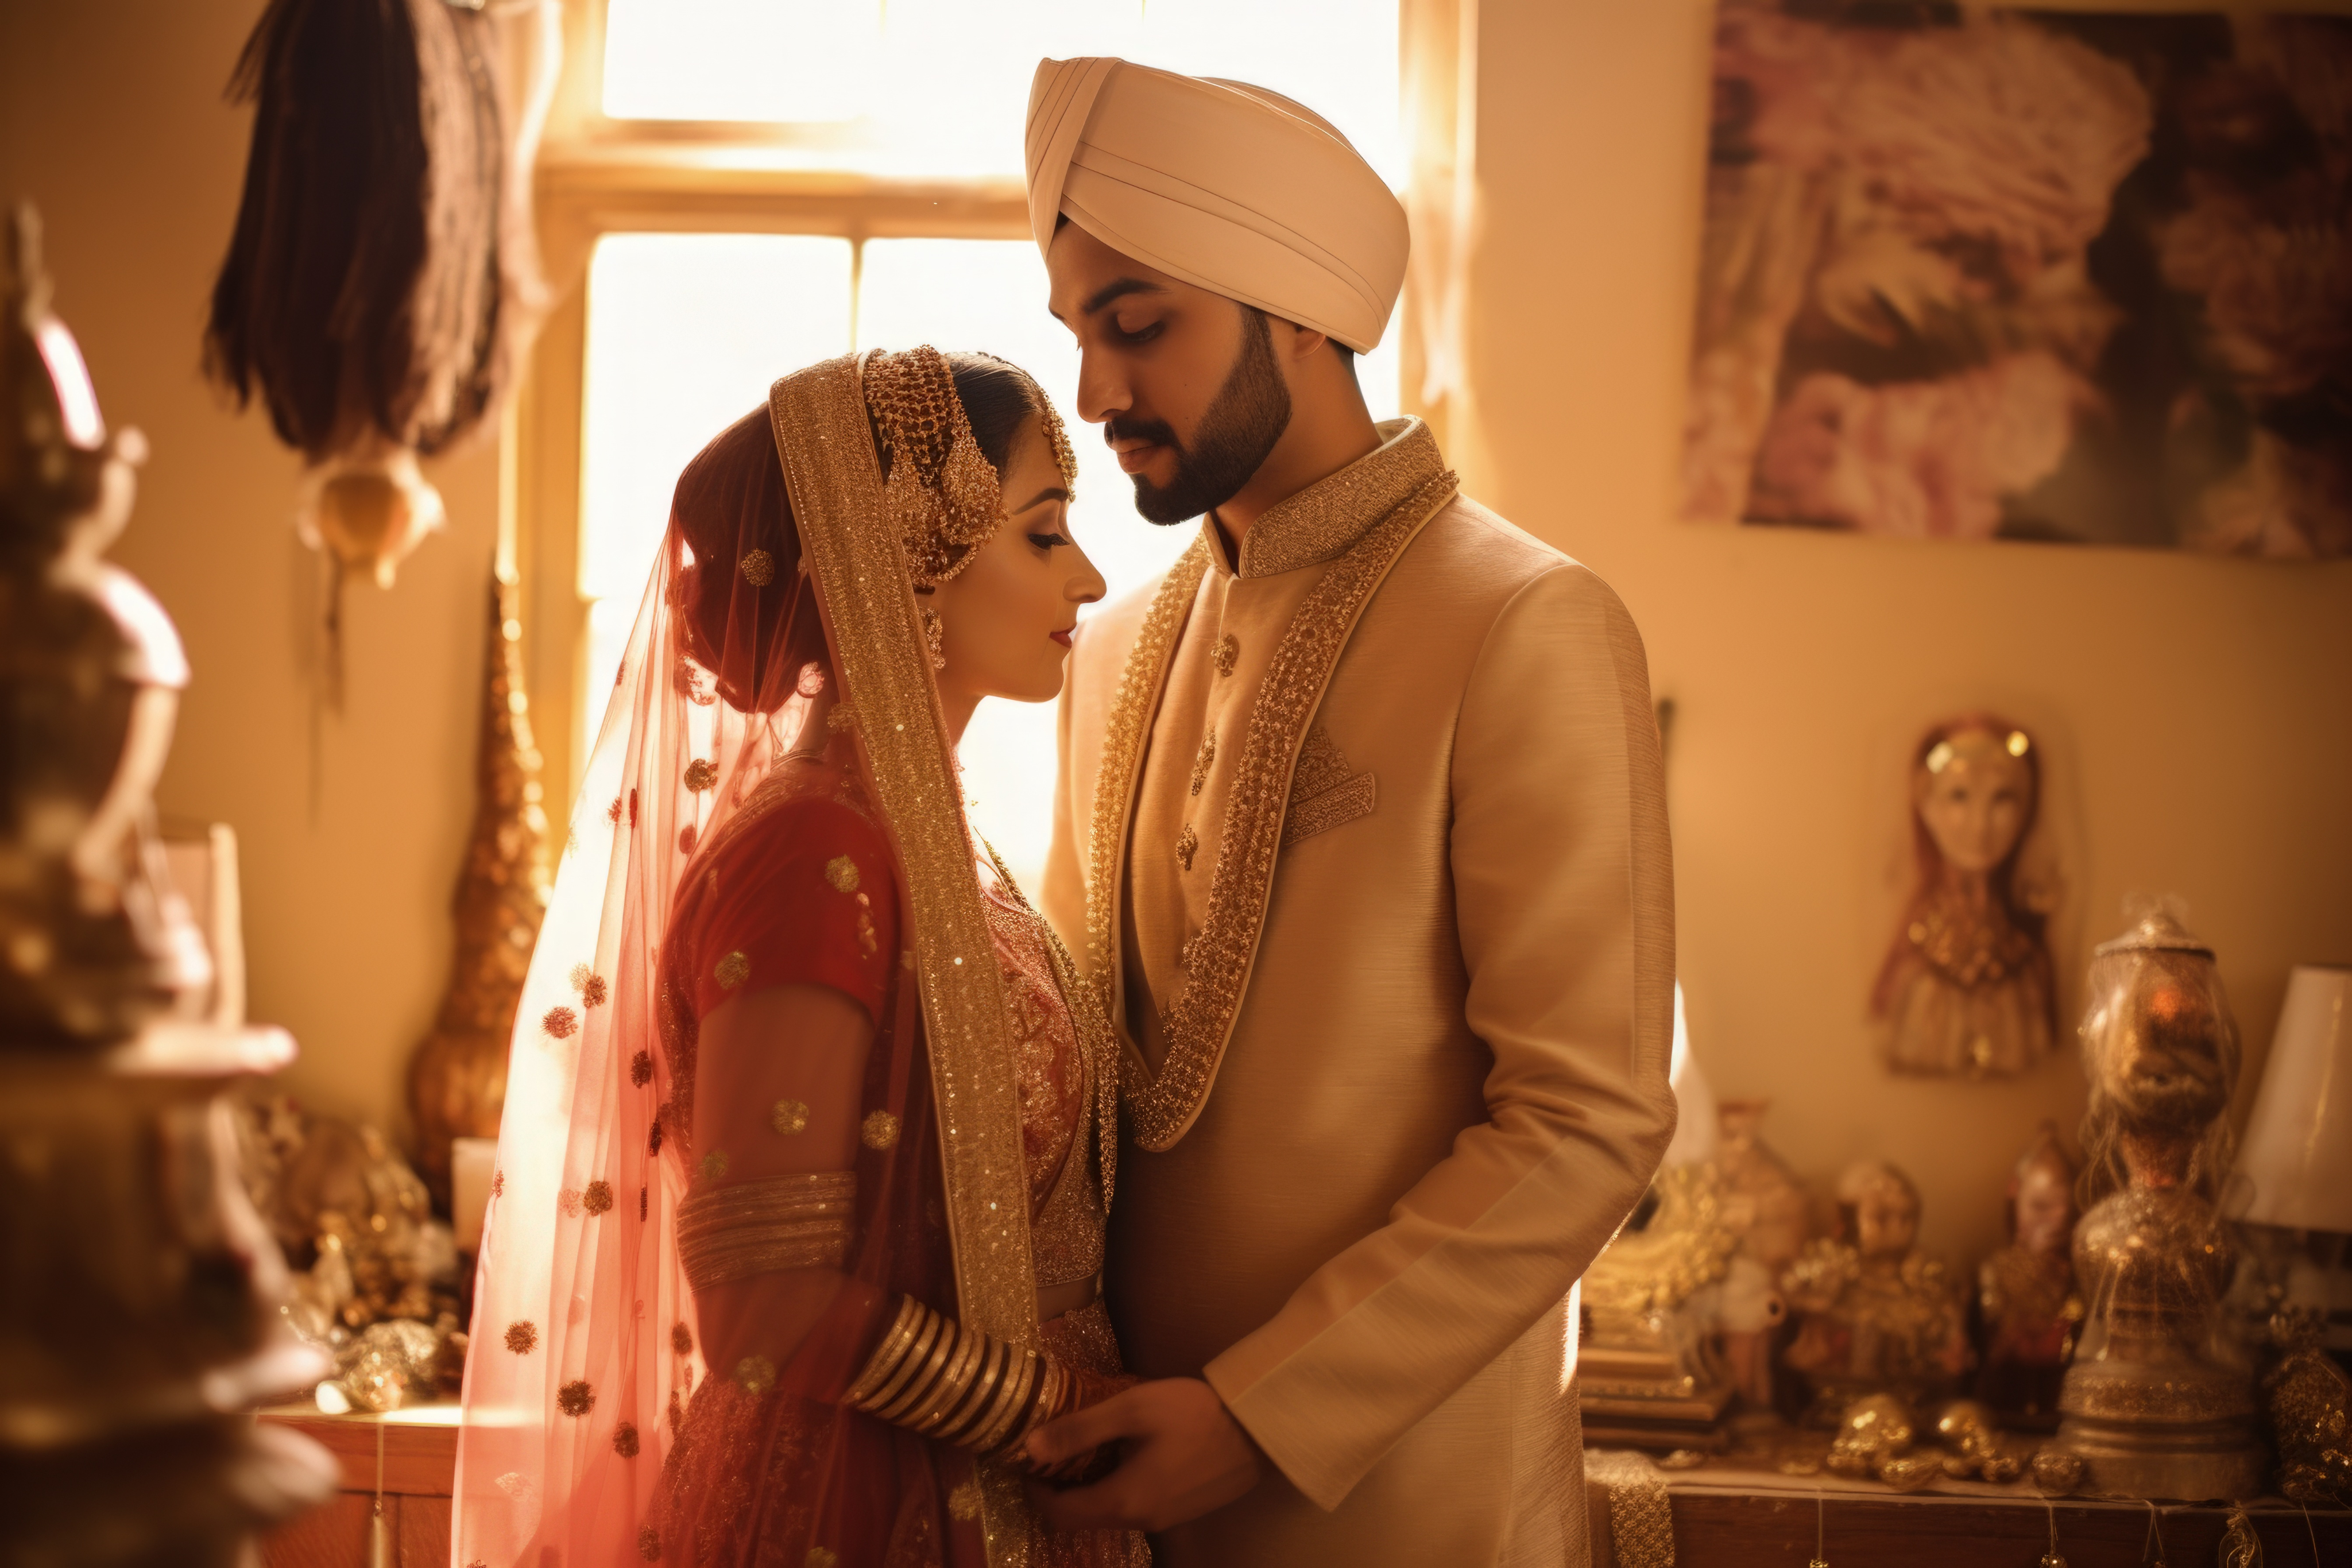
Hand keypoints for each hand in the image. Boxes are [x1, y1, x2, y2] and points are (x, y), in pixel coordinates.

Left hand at [1016, 1376, 1264, 1533]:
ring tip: (1086, 1449)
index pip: (1060, 1514)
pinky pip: (1135, 1508)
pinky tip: (1125, 1456)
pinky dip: (1116, 1489)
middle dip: (1061, 1491)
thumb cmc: (1194, 1413)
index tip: (1028, 1461)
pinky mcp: (1182, 1511)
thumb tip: (1030, 1448)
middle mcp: (1141, 1521)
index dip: (1036, 1492)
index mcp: (1123, 1501)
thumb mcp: (1132, 1409)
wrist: (1258, 1429)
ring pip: (1110, 1514)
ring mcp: (1165, 1520)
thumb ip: (1080, 1430)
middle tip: (1053, 1452)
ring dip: (1090, 1489)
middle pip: (1083, 1518)